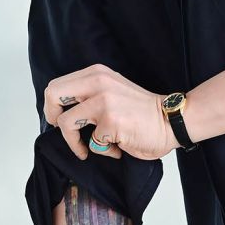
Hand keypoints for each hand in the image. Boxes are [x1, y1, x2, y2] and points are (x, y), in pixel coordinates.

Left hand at [44, 64, 179, 160]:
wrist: (172, 120)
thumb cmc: (141, 111)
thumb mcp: (112, 89)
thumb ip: (89, 92)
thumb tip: (60, 110)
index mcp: (97, 73)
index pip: (57, 85)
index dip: (52, 106)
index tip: (60, 119)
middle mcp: (98, 82)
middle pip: (52, 95)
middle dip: (52, 117)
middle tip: (65, 131)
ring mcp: (104, 102)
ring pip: (65, 123)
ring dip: (75, 142)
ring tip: (91, 147)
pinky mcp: (111, 122)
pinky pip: (91, 144)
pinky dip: (104, 151)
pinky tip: (119, 146)